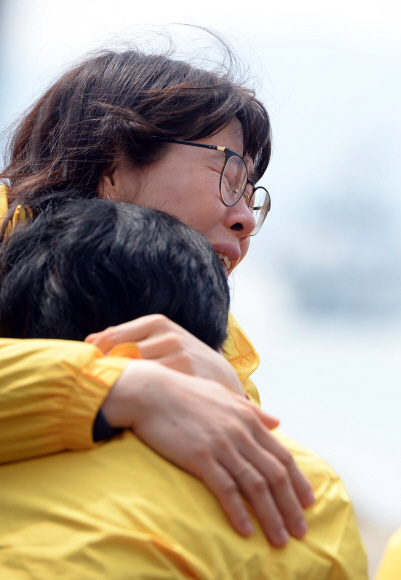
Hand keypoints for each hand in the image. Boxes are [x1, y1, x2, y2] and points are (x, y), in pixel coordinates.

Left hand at [86, 314, 244, 396]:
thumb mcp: (157, 340)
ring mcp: (178, 356)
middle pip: (118, 355)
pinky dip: (137, 396)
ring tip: (109, 397)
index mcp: (156, 322)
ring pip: (133, 372)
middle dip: (103, 372)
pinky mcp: (187, 376)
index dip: (93, 357)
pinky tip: (132, 405)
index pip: (110, 338)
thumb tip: (89, 340)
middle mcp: (167, 335)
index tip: (85, 372)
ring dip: (118, 385)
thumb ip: (125, 338)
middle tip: (92, 387)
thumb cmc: (181, 359)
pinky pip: (151, 388)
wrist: (222, 378)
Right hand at [101, 359, 314, 546]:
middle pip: (275, 474)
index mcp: (248, 418)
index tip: (308, 503)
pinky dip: (239, 511)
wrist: (151, 391)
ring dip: (271, 515)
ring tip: (281, 539)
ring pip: (256, 485)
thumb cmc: (186, 394)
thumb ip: (253, 411)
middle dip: (291, 506)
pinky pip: (226, 489)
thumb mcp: (225, 395)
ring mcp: (221, 445)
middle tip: (301, 531)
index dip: (298, 482)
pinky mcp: (200, 457)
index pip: (282, 455)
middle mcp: (240, 432)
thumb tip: (278, 422)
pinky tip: (246, 531)